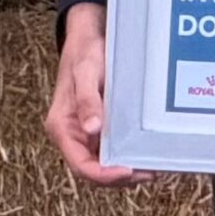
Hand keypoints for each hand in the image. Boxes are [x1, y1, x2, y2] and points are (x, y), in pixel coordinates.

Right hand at [45, 4, 136, 185]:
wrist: (88, 38)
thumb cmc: (85, 53)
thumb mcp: (86, 73)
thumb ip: (87, 100)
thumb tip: (92, 129)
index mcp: (62, 127)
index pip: (80, 165)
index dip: (104, 175)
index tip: (128, 171)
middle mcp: (72, 135)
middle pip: (94, 171)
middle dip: (120, 177)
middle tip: (150, 172)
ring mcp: (85, 134)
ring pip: (104, 164)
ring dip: (127, 171)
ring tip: (152, 167)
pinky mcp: (99, 129)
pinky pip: (111, 151)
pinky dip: (128, 156)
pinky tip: (146, 153)